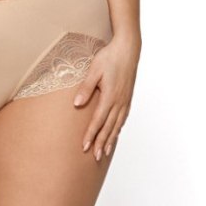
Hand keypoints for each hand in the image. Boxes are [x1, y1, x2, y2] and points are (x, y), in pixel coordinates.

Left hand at [73, 34, 140, 160]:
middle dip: (100, 142)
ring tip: (103, 152)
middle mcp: (119, 102)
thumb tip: (77, 104)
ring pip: (117, 125)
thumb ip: (86, 88)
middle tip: (94, 157)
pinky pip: (123, 118)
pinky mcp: (128, 97)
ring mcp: (125, 100)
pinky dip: (118, 128)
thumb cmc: (109, 57)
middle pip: (108, 127)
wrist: (128, 49)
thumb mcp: (94, 70)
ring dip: (110, 139)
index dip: (91, 134)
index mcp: (109, 96)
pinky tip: (115, 133)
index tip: (84, 147)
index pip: (98, 121)